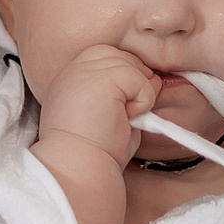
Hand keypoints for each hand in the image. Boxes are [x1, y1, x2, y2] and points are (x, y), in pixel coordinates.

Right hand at [34, 43, 163, 169]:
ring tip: (124, 118)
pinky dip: (143, 100)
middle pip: (119, 55)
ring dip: (138, 93)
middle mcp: (73, 71)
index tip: (124, 105)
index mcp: (69, 80)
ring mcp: (84, 72)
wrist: (79, 169)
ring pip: (131, 64)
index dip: (124, 76)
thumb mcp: (108, 115)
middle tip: (129, 112)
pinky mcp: (101, 79)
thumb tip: (154, 80)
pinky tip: (127, 118)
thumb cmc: (94, 152)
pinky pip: (139, 79)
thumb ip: (125, 92)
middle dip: (134, 80)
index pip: (105, 57)